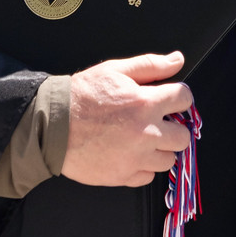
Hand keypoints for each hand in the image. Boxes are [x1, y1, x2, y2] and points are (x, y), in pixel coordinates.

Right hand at [62, 52, 193, 187]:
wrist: (51, 126)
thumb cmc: (81, 96)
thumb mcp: (115, 70)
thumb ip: (150, 65)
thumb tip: (177, 60)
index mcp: (146, 103)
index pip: (184, 99)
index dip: (179, 97)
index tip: (170, 100)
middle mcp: (146, 133)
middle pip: (183, 136)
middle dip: (174, 127)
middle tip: (157, 122)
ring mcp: (135, 158)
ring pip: (169, 160)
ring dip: (160, 149)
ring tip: (142, 139)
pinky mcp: (122, 176)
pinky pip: (148, 176)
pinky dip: (143, 167)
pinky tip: (130, 154)